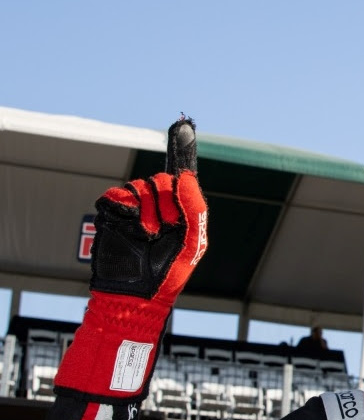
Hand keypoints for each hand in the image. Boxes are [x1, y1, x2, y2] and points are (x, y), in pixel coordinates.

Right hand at [54, 117, 207, 400]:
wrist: (134, 294)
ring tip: (149, 237)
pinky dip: (127, 210)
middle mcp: (158, 206)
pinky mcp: (112, 211)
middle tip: (164, 229)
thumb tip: (185, 176)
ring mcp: (134, 208)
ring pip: (143, 186)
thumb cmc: (168, 274)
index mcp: (180, 212)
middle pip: (163, 180)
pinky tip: (133, 231)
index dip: (182, 151)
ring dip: (150, 212)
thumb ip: (195, 207)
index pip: (180, 178)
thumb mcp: (193, 242)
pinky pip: (120, 194)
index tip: (182, 125)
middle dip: (167, 203)